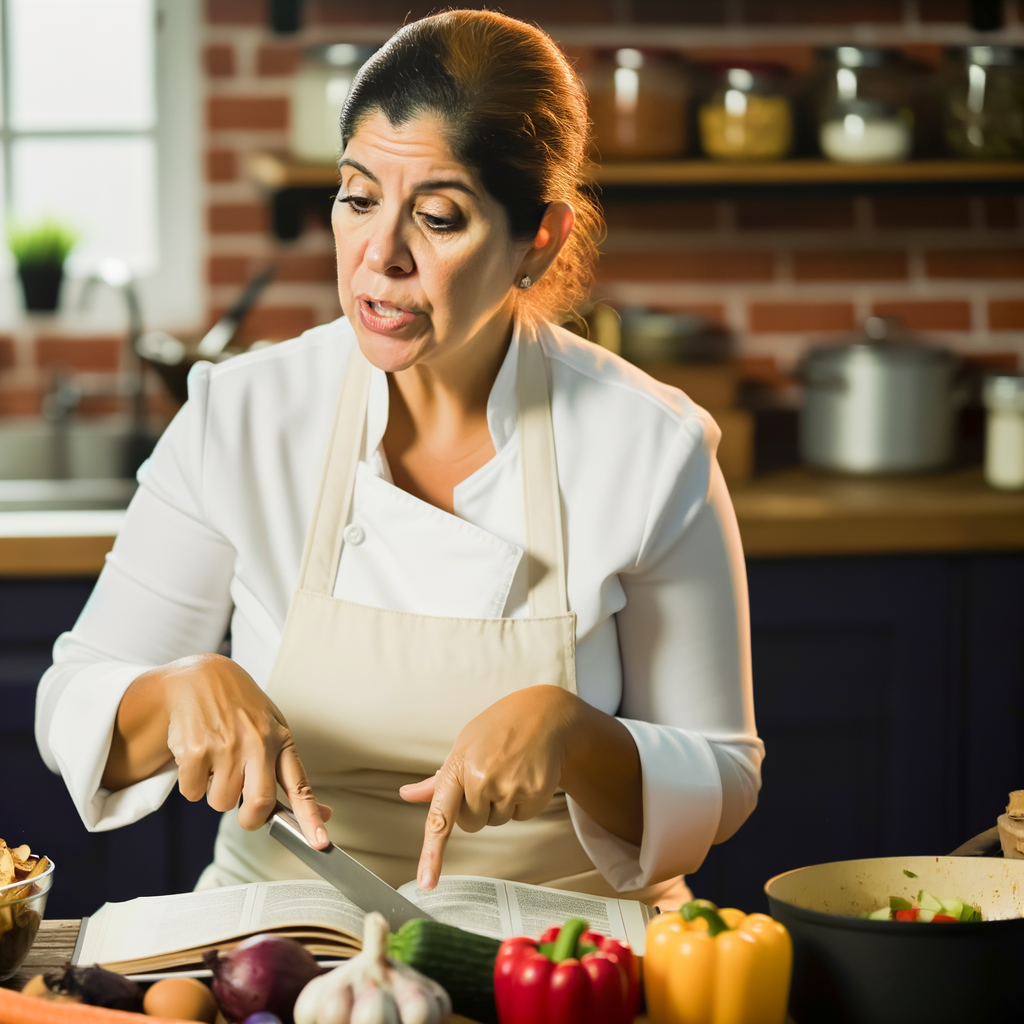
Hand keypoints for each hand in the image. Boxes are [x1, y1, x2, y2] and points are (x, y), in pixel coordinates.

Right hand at [104, 653, 330, 847]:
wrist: (200, 676)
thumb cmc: (241, 709)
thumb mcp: (273, 730)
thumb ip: (292, 774)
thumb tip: (323, 814)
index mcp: (280, 739)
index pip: (300, 785)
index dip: (310, 817)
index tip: (320, 843)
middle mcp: (256, 742)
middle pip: (258, 805)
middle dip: (250, 820)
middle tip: (244, 812)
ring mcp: (225, 746)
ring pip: (221, 803)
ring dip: (217, 793)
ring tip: (218, 762)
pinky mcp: (195, 750)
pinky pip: (193, 793)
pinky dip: (193, 784)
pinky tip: (199, 757)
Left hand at [399, 685, 581, 888]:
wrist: (544, 714)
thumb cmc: (498, 729)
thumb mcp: (464, 746)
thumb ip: (437, 780)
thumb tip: (405, 794)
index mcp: (457, 766)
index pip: (440, 817)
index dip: (432, 852)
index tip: (427, 882)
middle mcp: (481, 778)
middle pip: (471, 824)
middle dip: (478, 807)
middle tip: (491, 774)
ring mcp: (509, 786)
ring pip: (496, 821)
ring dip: (501, 803)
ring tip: (509, 769)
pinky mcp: (534, 792)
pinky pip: (520, 816)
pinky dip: (523, 801)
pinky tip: (526, 774)